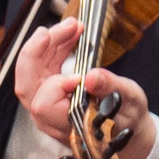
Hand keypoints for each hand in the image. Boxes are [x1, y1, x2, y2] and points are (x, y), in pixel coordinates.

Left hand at [16, 17, 152, 158]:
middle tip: (57, 30)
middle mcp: (51, 118)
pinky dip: (51, 51)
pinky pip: (40, 70)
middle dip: (38, 52)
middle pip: (28, 84)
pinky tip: (66, 38)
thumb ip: (111, 88)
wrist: (127, 131)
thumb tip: (92, 77)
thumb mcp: (129, 103)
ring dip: (47, 47)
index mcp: (69, 126)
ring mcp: (47, 107)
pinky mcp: (48, 95)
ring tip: (69, 28)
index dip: (57, 85)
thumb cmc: (129, 121)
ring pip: (32, 74)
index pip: (44, 105)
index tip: (79, 73)